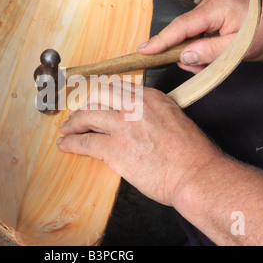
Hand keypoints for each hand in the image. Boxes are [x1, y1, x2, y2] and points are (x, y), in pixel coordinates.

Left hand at [57, 82, 222, 206]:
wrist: (196, 175)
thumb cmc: (192, 154)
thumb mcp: (174, 119)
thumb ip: (151, 114)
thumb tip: (134, 122)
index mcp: (151, 97)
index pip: (117, 88)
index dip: (102, 96)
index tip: (96, 102)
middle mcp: (135, 106)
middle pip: (99, 95)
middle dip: (85, 105)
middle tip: (79, 116)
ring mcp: (123, 126)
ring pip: (87, 115)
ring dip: (73, 123)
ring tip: (67, 130)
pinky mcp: (115, 148)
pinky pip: (85, 141)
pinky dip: (71, 143)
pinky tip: (65, 145)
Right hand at [138, 0, 262, 72]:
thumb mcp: (240, 48)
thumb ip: (209, 52)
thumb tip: (183, 56)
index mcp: (216, 8)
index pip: (180, 27)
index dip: (160, 41)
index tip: (143, 51)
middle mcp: (211, 3)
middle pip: (183, 31)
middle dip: (184, 52)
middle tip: (197, 69)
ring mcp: (212, 6)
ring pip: (190, 33)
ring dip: (195, 51)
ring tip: (210, 63)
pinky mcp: (215, 12)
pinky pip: (198, 31)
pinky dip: (201, 45)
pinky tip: (212, 54)